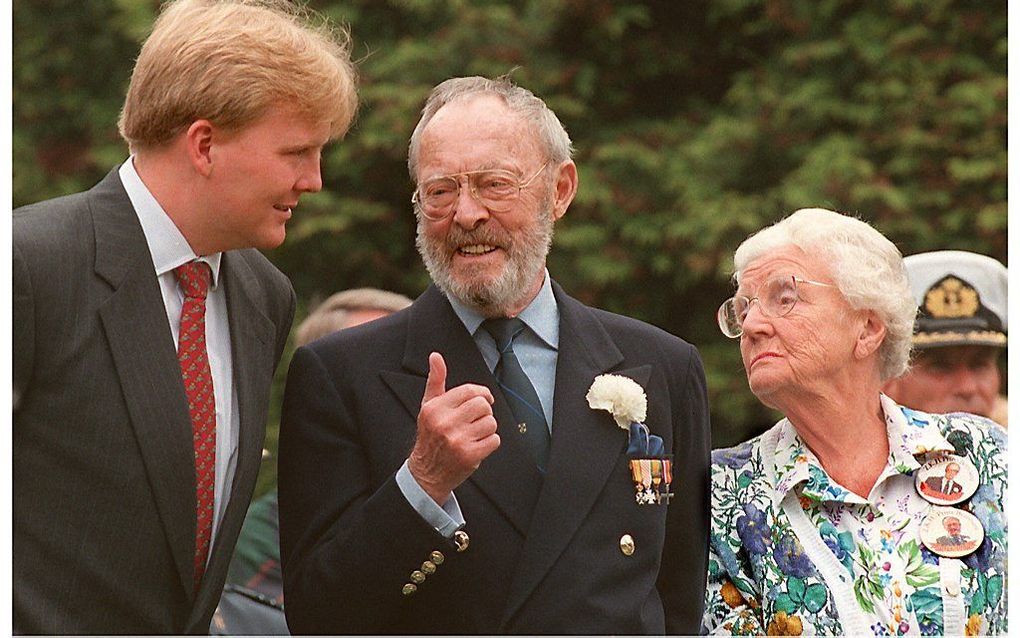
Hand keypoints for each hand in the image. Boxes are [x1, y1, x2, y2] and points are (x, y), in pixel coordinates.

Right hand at [408, 352, 500, 504]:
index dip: (481, 393)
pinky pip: (494, 440)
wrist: (426, 473)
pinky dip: (489, 443)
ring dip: (487, 428)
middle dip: (484, 411)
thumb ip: (435, 380)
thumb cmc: (430, 435)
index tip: (484, 399)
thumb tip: (436, 356)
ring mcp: (457, 440)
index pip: (469, 391)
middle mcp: (445, 423)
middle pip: (483, 405)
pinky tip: (477, 446)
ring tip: (474, 434)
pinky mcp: (469, 456)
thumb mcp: (428, 406)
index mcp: (435, 409)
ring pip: (490, 422)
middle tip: (476, 419)